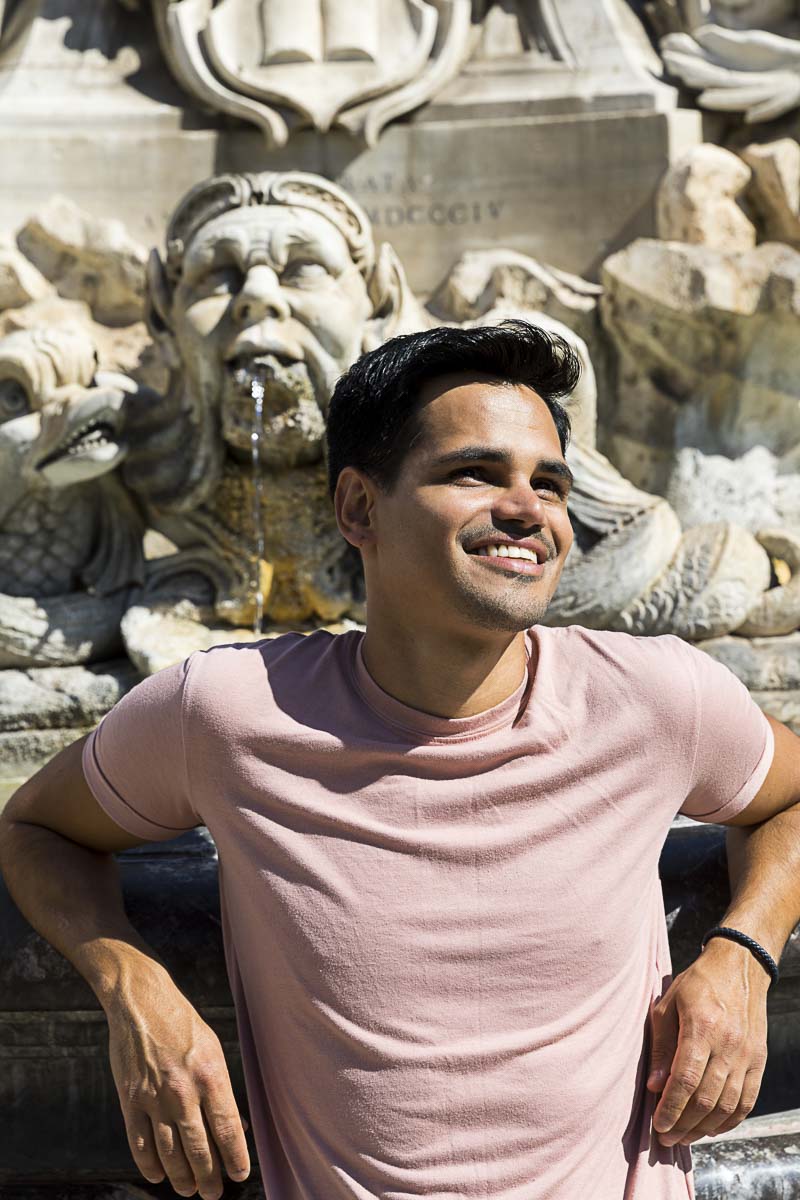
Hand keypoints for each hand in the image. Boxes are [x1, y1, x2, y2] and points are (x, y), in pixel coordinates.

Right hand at [105, 961, 249, 1197]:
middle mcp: (184, 1092)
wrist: (142, 1003)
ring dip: (181, 1178)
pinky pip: (140, 1143)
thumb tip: (236, 1128)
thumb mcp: (212, 1050)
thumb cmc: (183, 1026)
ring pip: (169, 1153)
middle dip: (209, 1177)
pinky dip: (149, 1165)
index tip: (239, 1175)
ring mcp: (154, 1098)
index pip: (227, 1130)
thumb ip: (222, 1090)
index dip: (235, 1159)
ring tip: (189, 1190)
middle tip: (213, 1194)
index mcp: (211, 1076)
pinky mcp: (130, 1099)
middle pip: (199, 1149)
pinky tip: (158, 1176)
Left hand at [646, 938, 768, 1146]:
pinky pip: (747, 1101)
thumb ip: (662, 1047)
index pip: (686, 1079)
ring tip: (684, 1137)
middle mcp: (729, 1044)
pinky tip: (711, 1127)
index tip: (657, 1125)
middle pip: (706, 1098)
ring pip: (727, 1105)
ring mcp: (748, 1055)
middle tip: (666, 1138)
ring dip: (704, 1127)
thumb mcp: (667, 1005)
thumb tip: (655, 1087)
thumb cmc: (696, 984)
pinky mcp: (759, 1060)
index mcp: (702, 1026)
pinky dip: (729, 1120)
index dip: (671, 1108)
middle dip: (684, 1124)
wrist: (738, 967)